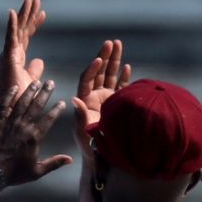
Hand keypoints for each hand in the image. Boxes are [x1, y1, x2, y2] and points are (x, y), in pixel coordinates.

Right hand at [0, 0, 46, 102]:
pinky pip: (9, 39)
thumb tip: (39, 61)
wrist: (12, 109)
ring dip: (23, 14)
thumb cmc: (20, 98)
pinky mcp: (7, 58)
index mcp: (17, 57)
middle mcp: (12, 53)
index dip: (34, 24)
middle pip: (22, 29)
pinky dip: (10, 25)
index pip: (27, 36)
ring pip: (17, 29)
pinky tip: (12, 12)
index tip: (43, 13)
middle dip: (29, 14)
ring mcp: (8, 55)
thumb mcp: (32, 80)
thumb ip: (34, 69)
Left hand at [0, 81, 71, 186]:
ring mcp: (9, 122)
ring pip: (21, 102)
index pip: (49, 119)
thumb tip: (70, 159)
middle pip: (37, 105)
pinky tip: (14, 88)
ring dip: (30, 91)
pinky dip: (9, 95)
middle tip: (51, 83)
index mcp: (34, 137)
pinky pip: (4, 105)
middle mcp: (23, 126)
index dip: (57, 110)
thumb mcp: (37, 172)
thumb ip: (54, 163)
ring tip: (36, 82)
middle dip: (45, 93)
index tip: (62, 102)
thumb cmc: (14, 174)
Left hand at [71, 39, 130, 160]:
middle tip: (110, 43)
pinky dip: (123, 77)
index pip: (87, 80)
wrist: (104, 158)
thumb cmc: (90, 148)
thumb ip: (80, 116)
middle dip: (104, 57)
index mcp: (84, 101)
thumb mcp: (83, 133)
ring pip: (110, 76)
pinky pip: (121, 87)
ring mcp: (106, 100)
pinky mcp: (117, 104)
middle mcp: (94, 97)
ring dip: (114, 61)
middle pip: (98, 73)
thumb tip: (74, 99)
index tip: (98, 59)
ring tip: (118, 44)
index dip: (92, 69)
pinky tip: (127, 67)